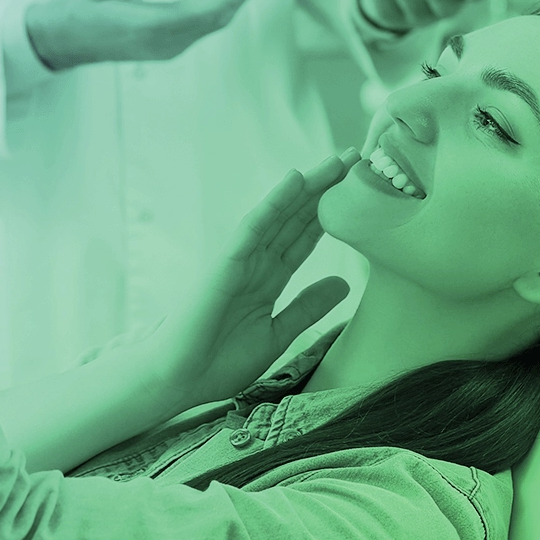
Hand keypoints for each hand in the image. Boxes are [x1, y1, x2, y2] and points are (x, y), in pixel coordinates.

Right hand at [24, 0, 264, 70]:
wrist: (62, 41)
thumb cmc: (75, 8)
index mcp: (147, 28)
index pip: (199, 13)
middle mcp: (164, 41)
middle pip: (215, 17)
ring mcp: (168, 46)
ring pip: (212, 22)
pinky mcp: (168, 43)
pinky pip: (203, 25)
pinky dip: (222, 5)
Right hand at [133, 147, 361, 411]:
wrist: (179, 381)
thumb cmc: (218, 362)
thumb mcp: (277, 334)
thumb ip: (307, 307)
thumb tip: (344, 283)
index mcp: (269, 278)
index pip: (305, 237)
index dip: (332, 213)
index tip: (360, 192)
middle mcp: (257, 261)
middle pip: (297, 218)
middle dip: (326, 189)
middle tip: (357, 158)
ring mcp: (241, 259)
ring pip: (280, 214)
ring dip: (308, 187)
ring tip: (337, 161)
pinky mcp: (225, 263)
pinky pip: (254, 227)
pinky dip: (274, 203)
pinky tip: (295, 180)